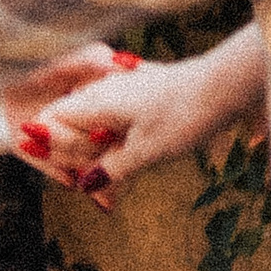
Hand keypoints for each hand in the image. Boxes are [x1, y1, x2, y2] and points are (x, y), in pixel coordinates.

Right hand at [2, 26, 265, 199]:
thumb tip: (87, 184)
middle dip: (70, 150)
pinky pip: (115, 114)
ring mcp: (124, 87)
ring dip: (93, 145)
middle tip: (79, 184)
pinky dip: (113, 135)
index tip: (55, 169)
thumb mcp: (146, 151)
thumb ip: (112, 167)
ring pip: (94, 117)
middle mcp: (105, 89)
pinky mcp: (142, 90)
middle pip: (71, 119)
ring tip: (106, 178)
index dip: (47, 143)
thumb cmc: (183, 115)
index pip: (54, 118)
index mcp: (97, 101)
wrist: (223, 86)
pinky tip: (126, 152)